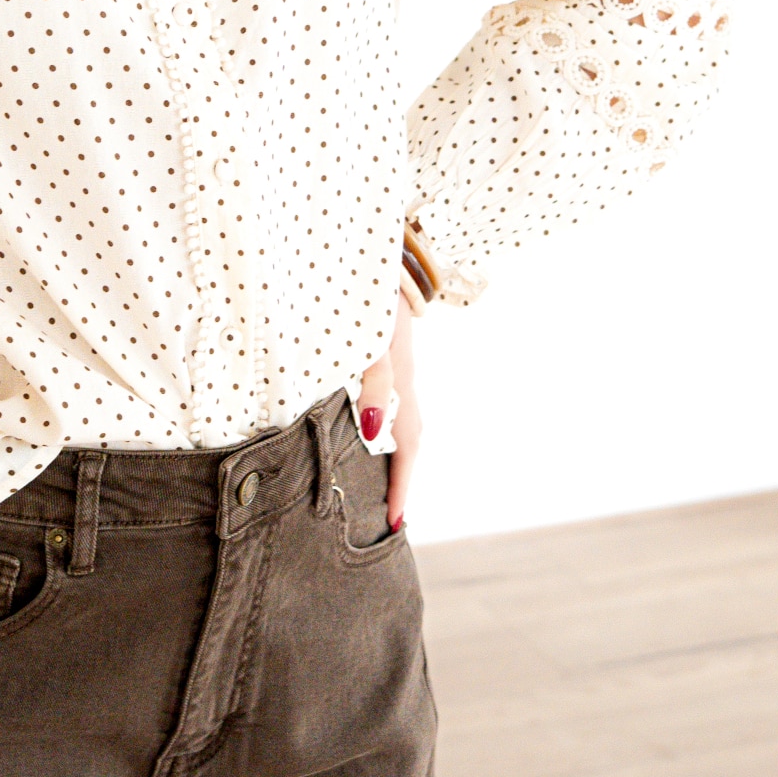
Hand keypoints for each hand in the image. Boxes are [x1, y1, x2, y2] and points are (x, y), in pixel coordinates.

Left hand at [355, 286, 421, 532]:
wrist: (385, 253)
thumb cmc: (373, 295)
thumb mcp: (373, 340)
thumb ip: (374, 383)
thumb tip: (375, 431)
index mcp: (403, 382)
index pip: (406, 446)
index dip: (401, 485)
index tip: (396, 523)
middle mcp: (404, 379)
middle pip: (409, 439)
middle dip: (401, 478)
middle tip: (391, 515)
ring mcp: (397, 366)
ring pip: (402, 420)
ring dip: (394, 454)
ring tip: (380, 483)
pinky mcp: (386, 352)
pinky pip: (391, 401)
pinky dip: (384, 425)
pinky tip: (368, 427)